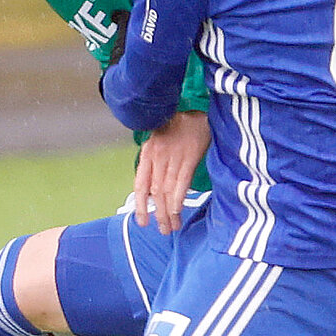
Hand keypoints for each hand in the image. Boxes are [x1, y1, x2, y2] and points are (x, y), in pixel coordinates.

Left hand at [132, 110, 210, 234]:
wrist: (195, 105)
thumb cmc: (179, 126)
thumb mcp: (161, 142)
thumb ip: (158, 163)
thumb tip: (158, 190)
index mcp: (148, 153)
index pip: (140, 184)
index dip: (140, 205)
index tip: (142, 221)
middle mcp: (157, 156)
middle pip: (155, 192)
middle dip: (158, 214)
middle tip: (163, 230)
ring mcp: (172, 156)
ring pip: (166, 190)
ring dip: (168, 212)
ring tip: (172, 226)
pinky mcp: (189, 156)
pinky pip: (181, 182)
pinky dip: (178, 198)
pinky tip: (177, 211)